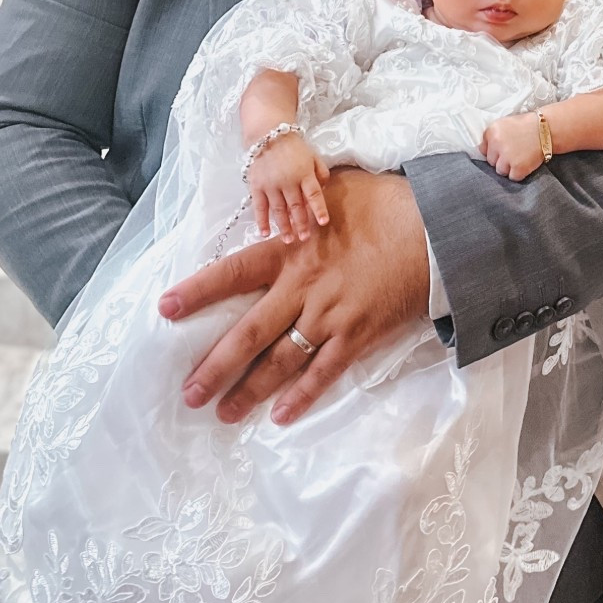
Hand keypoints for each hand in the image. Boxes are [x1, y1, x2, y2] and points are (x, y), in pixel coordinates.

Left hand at [160, 169, 429, 425]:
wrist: (436, 232)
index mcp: (290, 251)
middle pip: (249, 334)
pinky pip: (324, 373)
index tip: (165, 310)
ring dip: (249, 390)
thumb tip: (283, 185)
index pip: (233, 274)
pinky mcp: (358, 335)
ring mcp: (330, 316)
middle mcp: (303, 288)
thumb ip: (301, 201)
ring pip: (281, 362)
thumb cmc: (385, 204)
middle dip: (214, 366)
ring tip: (222, 413)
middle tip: (188, 393)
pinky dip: (302, 396)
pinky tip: (280, 416)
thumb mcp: (335, 189)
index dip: (197, 292)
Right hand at [247, 135, 329, 243]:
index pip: (314, 194)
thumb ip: (321, 173)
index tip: (323, 222)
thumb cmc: (294, 147)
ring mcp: (271, 185)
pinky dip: (262, 221)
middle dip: (301, 224)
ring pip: (279, 210)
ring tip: (289, 240)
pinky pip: (259, 207)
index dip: (319, 209)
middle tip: (304, 238)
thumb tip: (324, 191)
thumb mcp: (313, 156)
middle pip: (296, 206)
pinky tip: (265, 233)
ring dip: (284, 227)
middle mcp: (288, 181)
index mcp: (304, 173)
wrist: (268, 135)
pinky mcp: (256, 186)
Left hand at [482, 112, 544, 181]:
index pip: (483, 149)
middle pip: (491, 161)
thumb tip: (483, 150)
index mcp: (492, 131)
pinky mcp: (518, 167)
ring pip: (500, 171)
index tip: (502, 150)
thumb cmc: (528, 126)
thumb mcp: (506, 123)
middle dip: (501, 160)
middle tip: (514, 154)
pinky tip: (525, 163)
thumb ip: (493, 136)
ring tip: (520, 159)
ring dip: (509, 168)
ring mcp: (507, 157)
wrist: (548, 129)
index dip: (494, 151)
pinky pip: (513, 177)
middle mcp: (497, 144)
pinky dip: (519, 173)